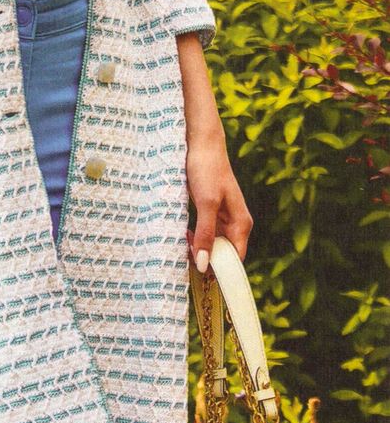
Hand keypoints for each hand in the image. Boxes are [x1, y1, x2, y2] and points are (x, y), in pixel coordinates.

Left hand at [184, 128, 252, 272]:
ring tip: (181, 245)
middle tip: (184, 259)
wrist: (200, 143)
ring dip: (198, 249)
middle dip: (206, 260)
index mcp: (241, 224)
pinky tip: (183, 235)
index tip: (200, 279)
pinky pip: (205, 233)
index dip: (220, 272)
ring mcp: (223, 218)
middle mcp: (235, 224)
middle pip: (223, 254)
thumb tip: (205, 265)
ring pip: (212, 244)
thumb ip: (206, 234)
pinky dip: (195, 238)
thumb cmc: (206, 169)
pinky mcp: (210, 211)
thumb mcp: (206, 203)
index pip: (235, 260)